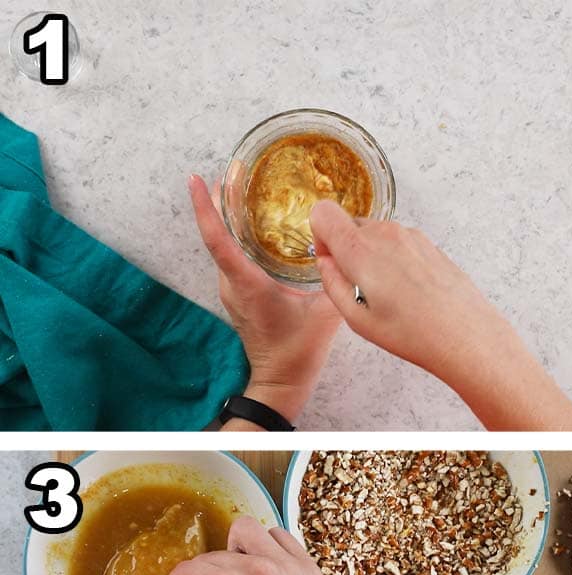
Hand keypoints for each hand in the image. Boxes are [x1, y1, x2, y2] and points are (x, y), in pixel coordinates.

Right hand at [162, 517, 362, 574]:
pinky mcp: (306, 564)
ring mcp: (285, 562)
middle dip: (202, 571)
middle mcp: (255, 567)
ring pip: (248, 529)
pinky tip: (266, 564)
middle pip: (214, 554)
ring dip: (235, 546)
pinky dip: (268, 545)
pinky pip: (281, 537)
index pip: (189, 571)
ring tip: (237, 569)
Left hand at [188, 176, 343, 425]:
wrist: (281, 382)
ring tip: (244, 187)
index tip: (197, 180)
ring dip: (230, 216)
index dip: (206, 207)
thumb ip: (336, 279)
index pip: (218, 239)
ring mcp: (232, 290)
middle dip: (222, 200)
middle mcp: (231, 284)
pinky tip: (257, 222)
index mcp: (246, 284)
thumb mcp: (325, 315)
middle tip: (235, 169)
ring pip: (224, 244)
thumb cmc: (298, 353)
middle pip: (217, 234)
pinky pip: (232, 256)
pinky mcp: (239, 294)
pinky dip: (239, 233)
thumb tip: (349, 249)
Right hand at [308, 201, 571, 430]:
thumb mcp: (357, 320)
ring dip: (374, 257)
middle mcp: (386, 234)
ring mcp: (411, 236)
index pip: (323, 212)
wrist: (467, 335)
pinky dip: (396, 261)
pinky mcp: (430, 245)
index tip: (331, 260)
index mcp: (360, 249)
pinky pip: (400, 245)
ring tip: (391, 295)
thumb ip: (332, 284)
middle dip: (348, 251)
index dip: (320, 236)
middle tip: (363, 288)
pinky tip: (410, 293)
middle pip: (351, 226)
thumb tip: (326, 263)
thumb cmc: (414, 333)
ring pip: (377, 236)